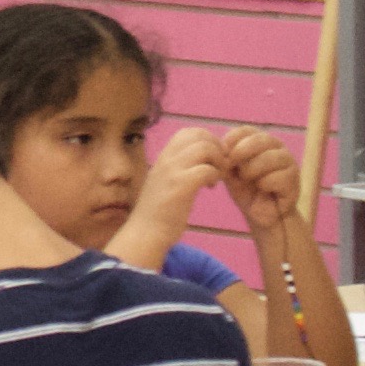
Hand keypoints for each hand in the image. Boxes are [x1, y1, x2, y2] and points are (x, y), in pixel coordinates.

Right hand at [134, 126, 227, 242]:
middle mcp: (166, 159)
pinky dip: (215, 176)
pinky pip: (206, 169)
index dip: (207, 140)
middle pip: (199, 135)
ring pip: (205, 148)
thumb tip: (198, 161)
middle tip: (220, 166)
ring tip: (217, 176)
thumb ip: (178, 169)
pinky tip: (211, 187)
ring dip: (218, 161)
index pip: (189, 132)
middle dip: (216, 148)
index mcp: (163, 157)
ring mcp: (172, 171)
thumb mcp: (164, 182)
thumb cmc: (157, 213)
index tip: (212, 159)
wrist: (145, 234)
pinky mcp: (181, 186)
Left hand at [217, 126, 304, 231]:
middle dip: (242, 152)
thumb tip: (221, 149)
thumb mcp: (231, 174)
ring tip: (250, 180)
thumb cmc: (246, 191)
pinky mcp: (294, 181)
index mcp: (260, 142)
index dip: (233, 140)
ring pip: (270, 158)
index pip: (247, 131)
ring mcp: (288, 163)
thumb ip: (227, 160)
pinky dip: (265, 184)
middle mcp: (277, 147)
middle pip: (260, 140)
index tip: (225, 155)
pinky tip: (265, 190)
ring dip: (253, 170)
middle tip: (236, 169)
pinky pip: (278, 177)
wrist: (261, 215)